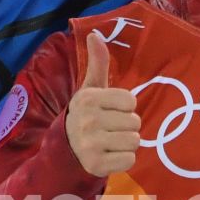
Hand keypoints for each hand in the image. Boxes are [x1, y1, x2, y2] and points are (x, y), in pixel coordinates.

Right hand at [63, 30, 138, 177]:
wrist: (64, 150)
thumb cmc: (86, 115)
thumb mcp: (90, 89)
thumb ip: (97, 63)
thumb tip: (94, 34)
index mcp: (89, 99)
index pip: (130, 101)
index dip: (125, 107)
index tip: (110, 111)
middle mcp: (88, 120)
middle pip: (135, 122)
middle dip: (126, 127)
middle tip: (110, 129)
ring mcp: (91, 144)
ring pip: (134, 141)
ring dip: (127, 144)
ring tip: (111, 142)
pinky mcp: (96, 165)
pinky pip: (129, 160)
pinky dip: (124, 160)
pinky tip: (109, 156)